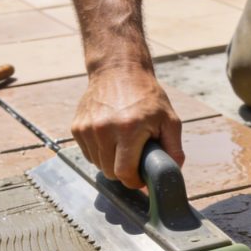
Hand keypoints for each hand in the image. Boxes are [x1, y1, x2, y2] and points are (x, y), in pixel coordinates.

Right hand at [71, 66, 184, 188]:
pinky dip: (99, 151)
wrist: (118, 69)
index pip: (124, 173)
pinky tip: (109, 136)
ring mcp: (87, 128)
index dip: (134, 181)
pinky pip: (88, 153)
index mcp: (128, 129)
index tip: (140, 176)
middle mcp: (103, 130)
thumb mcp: (169, 119)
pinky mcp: (77, 127)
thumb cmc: (147, 96)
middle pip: (110, 172)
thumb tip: (171, 174)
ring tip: (121, 143)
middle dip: (123, 171)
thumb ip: (174, 149)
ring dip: (110, 161)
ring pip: (98, 165)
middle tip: (133, 157)